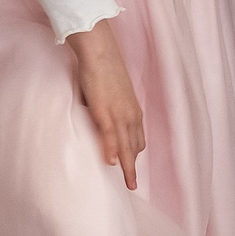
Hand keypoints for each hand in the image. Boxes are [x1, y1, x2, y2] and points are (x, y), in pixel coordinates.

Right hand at [69, 20, 143, 190]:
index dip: (134, 154)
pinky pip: (110, 136)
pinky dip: (111, 151)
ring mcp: (119, 114)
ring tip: (128, 184)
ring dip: (127, 167)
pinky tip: (111, 164)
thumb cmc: (102, 68)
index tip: (132, 166)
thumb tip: (97, 114)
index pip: (137, 138)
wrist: (99, 52)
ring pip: (126, 147)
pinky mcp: (106, 111)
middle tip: (131, 183)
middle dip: (133, 166)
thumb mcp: (110, 92)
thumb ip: (107, 107)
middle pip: (134, 146)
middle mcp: (131, 114)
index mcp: (133, 109)